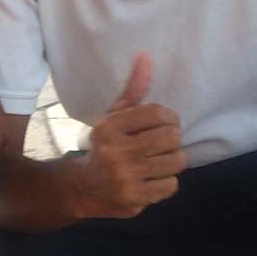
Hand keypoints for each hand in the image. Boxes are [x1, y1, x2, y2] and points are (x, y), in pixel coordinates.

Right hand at [74, 52, 186, 218]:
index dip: (169, 118)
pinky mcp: (134, 199)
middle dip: (172, 140)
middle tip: (164, 143)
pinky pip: (171, 185)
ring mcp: (126, 178)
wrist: (80, 188)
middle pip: (171, 137)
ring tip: (161, 160)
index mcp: (110, 127)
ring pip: (176, 161)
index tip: (164, 124)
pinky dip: (167, 181)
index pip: (158, 113)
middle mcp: (117, 152)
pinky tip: (154, 178)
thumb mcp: (113, 117)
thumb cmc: (104, 147)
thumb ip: (133, 89)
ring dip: (173, 160)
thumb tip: (146, 56)